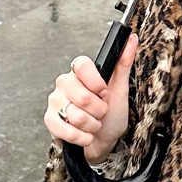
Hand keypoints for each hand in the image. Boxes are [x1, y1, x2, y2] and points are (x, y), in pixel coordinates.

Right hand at [44, 34, 137, 165]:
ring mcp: (55, 102)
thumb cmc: (111, 115)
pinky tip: (84, 134)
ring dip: (92, 126)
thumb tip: (132, 39)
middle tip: (100, 112)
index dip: (96, 82)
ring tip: (92, 123)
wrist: (102, 142)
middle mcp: (64, 84)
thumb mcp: (120, 89)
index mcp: (79, 73)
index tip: (105, 92)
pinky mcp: (49, 120)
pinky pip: (67, 130)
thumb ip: (124, 63)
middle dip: (98, 110)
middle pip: (82, 96)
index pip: (81, 65)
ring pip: (76, 116)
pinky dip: (82, 137)